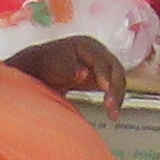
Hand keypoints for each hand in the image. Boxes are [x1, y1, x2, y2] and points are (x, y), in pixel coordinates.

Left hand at [4, 32, 127, 116]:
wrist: (41, 68)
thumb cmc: (47, 65)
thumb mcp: (56, 67)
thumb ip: (70, 70)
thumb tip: (84, 73)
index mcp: (87, 45)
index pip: (101, 60)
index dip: (104, 74)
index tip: (105, 88)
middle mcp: (98, 52)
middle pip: (115, 69)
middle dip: (115, 87)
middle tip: (110, 106)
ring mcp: (102, 63)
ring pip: (118, 79)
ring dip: (118, 96)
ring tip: (113, 114)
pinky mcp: (102, 76)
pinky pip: (113, 86)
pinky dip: (114, 98)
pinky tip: (112, 112)